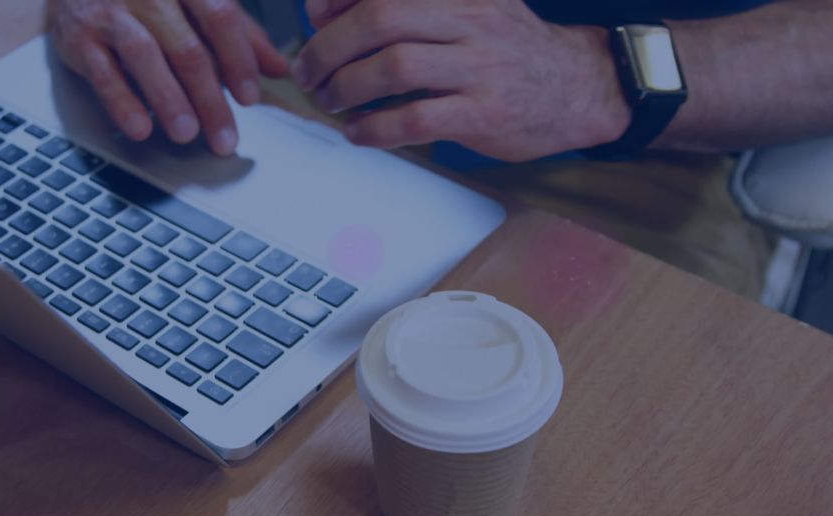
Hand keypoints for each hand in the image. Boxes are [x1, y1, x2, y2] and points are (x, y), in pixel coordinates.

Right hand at [48, 0, 288, 155]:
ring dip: (168, 99)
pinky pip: (103, 72)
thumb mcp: (196, 4)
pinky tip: (140, 129)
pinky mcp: (80, 37)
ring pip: (144, 56)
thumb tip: (278, 68)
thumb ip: (239, 33)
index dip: (237, 58)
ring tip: (187, 134)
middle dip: (209, 98)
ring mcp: (111, 11)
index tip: (250, 97)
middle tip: (224, 138)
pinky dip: (122, 102)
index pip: (219, 16)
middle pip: (186, 47)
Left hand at [294, 0, 629, 160]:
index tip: (314, 17)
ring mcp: (480, 66)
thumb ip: (406, 7)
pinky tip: (359, 132)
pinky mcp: (483, 113)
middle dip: (330, 47)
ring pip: (394, 66)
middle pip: (380, 18)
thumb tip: (325, 12)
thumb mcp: (465, 10)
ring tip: (331, 100)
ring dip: (346, 87)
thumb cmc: (505, 51)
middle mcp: (470, 17)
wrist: (575, 87)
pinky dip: (375, 128)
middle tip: (309, 71)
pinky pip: (415, 118)